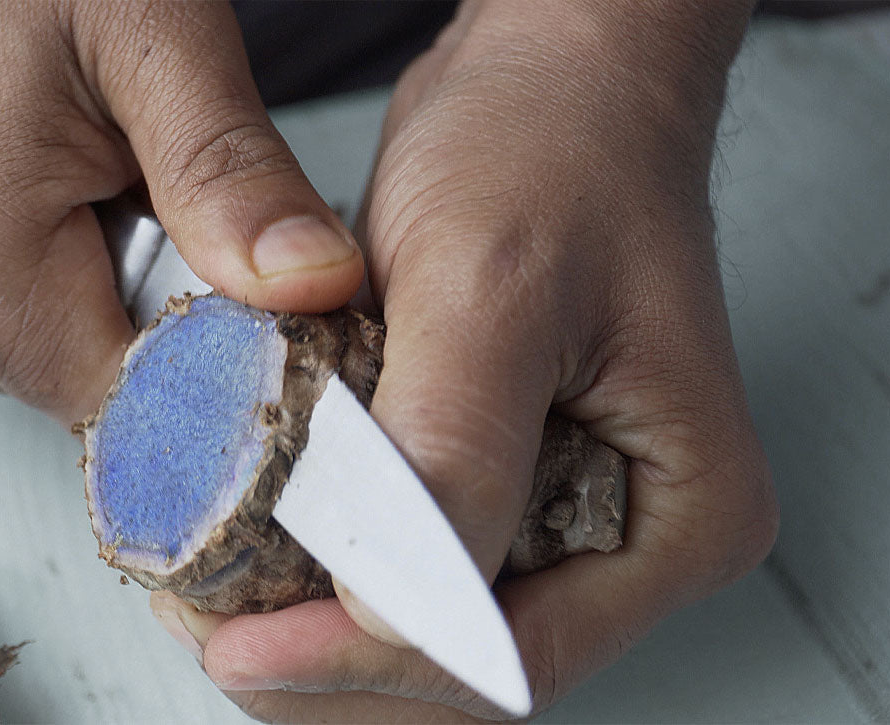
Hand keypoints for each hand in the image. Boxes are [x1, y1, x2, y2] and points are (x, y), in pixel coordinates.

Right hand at [0, 0, 362, 426]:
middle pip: (94, 379)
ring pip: (44, 345)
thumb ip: (228, 175)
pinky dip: (35, 260)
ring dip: (90, 272)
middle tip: (141, 172)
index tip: (252, 281)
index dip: (218, 355)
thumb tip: (314, 287)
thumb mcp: (144, 35)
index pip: (145, 407)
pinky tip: (23, 172)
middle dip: (150, 295)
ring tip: (70, 154)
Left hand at [151, 1, 777, 719]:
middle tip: (211, 627)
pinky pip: (403, 559)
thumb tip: (392, 608)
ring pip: (420, 627)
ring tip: (211, 593)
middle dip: (328, 664)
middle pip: (461, 667)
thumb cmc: (555, 149)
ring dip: (311, 626)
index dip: (368, 668)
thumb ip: (454, 454)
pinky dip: (321, 566)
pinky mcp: (495, 473)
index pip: (511, 656)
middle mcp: (624, 532)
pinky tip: (248, 541)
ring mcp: (555, 509)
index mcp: (679, 513)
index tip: (247, 650)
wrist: (546, 79)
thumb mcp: (495, 289)